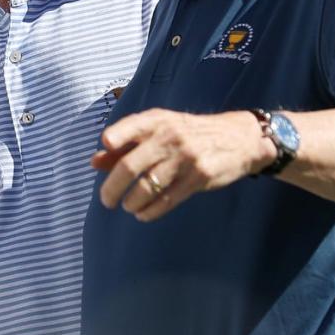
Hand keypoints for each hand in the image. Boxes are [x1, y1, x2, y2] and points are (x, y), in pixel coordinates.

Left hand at [91, 109, 272, 220]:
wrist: (239, 139)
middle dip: (112, 188)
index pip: (129, 127)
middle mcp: (169, 136)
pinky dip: (150, 211)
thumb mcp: (160, 129)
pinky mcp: (199, 178)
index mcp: (157, 120)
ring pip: (148, 186)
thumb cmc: (189, 133)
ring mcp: (185, 158)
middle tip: (106, 200)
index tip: (105, 153)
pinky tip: (143, 214)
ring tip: (128, 206)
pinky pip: (168, 200)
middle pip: (130, 166)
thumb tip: (94, 162)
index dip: (113, 140)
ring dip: (132, 202)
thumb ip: (126, 144)